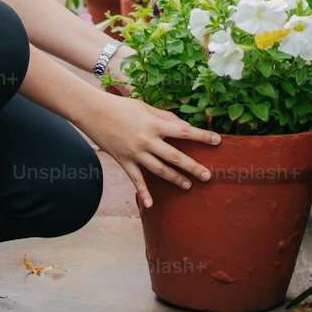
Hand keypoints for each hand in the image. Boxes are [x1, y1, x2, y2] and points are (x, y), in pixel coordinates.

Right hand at [78, 94, 220, 209]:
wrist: (93, 112)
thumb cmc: (121, 106)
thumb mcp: (145, 107)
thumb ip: (165, 117)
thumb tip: (182, 126)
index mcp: (154, 124)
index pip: (184, 132)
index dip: (202, 136)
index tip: (218, 141)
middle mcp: (147, 140)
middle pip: (175, 157)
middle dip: (193, 167)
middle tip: (208, 176)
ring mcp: (135, 153)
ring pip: (159, 170)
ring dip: (175, 179)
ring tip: (187, 186)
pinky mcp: (124, 161)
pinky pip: (136, 180)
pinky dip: (143, 193)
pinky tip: (150, 205)